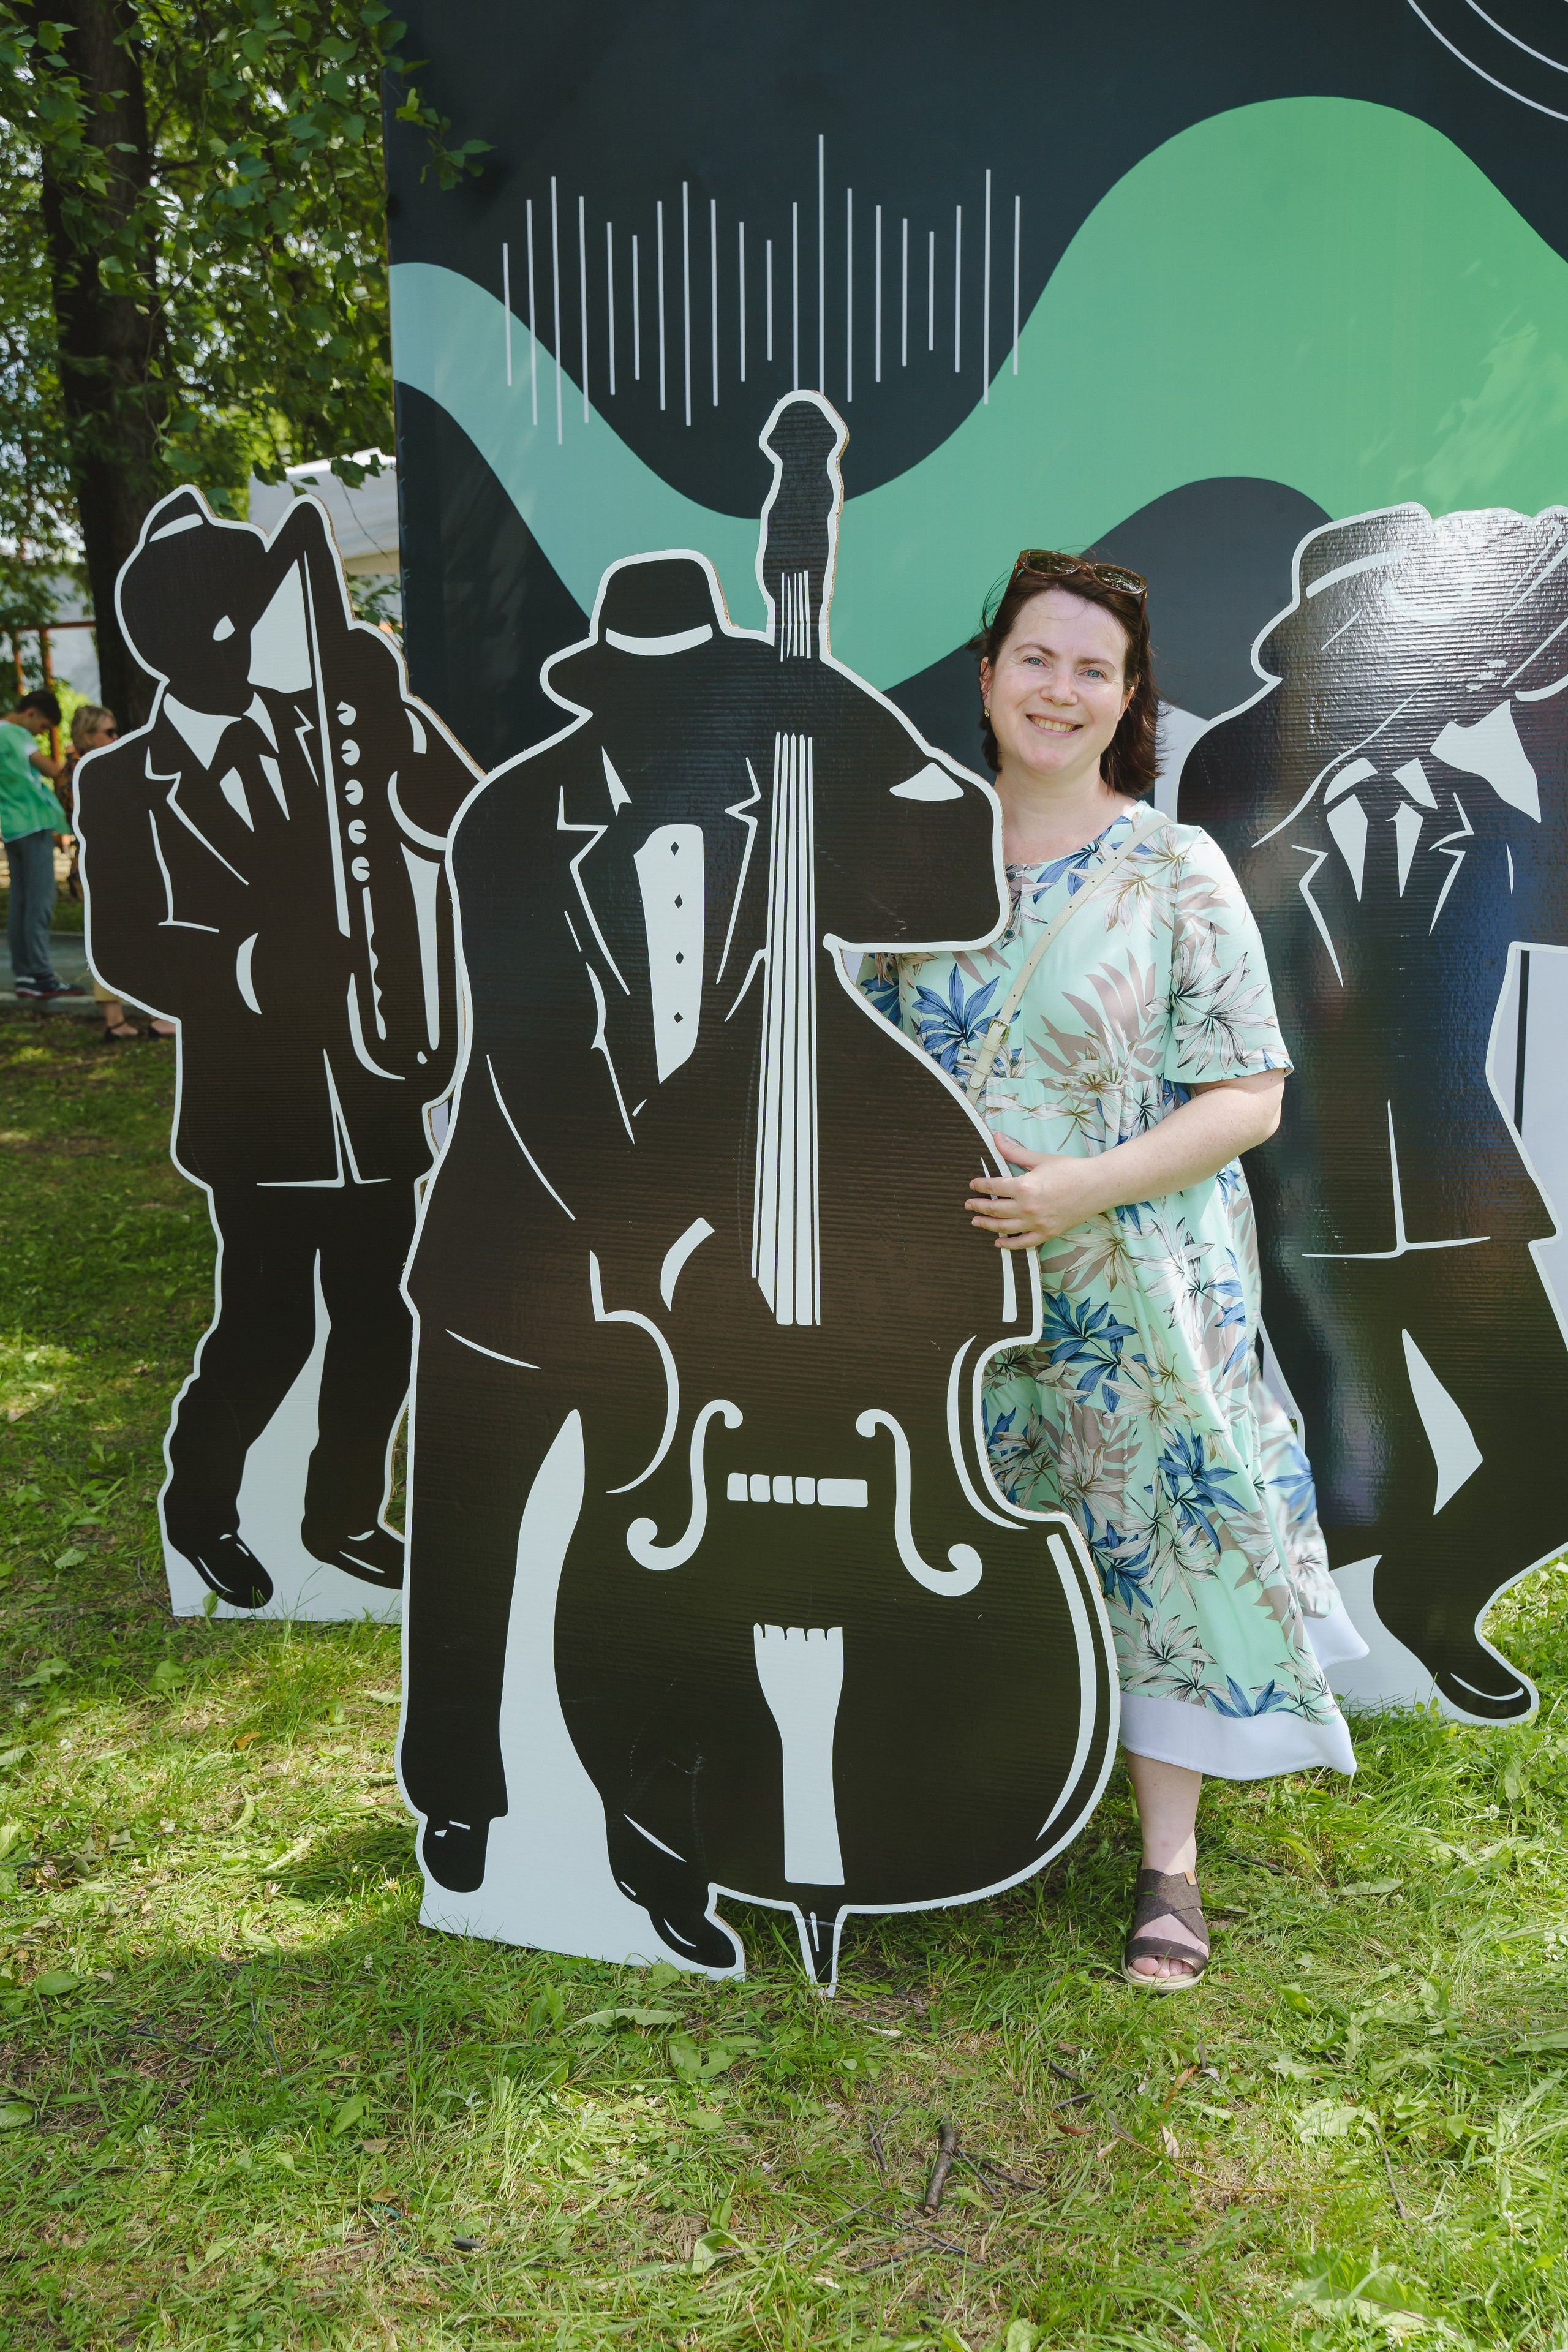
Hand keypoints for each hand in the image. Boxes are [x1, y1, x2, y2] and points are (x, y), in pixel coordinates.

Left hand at [965, 1130, 1107, 1249]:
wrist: (1097, 1186)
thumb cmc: (1071, 1170)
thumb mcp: (1040, 1158)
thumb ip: (1014, 1151)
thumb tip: (996, 1137)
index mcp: (1024, 1186)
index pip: (992, 1187)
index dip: (979, 1185)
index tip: (972, 1185)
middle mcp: (1027, 1207)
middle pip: (993, 1209)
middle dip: (977, 1206)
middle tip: (968, 1205)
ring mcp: (1037, 1223)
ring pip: (1003, 1228)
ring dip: (986, 1225)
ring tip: (975, 1221)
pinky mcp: (1047, 1233)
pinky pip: (1022, 1243)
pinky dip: (1008, 1244)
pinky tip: (998, 1243)